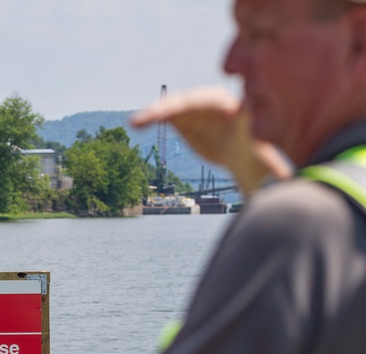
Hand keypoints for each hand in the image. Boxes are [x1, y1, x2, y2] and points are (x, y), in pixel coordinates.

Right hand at [129, 86, 290, 196]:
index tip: (220, 110)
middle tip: (159, 115)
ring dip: (156, 111)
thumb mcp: (264, 160)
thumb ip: (272, 168)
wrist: (242, 150)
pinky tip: (136, 124)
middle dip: (177, 106)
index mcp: (238, 111)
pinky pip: (165, 113)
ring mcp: (197, 108)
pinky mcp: (183, 116)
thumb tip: (287, 182)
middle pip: (196, 101)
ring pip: (175, 105)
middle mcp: (215, 103)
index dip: (223, 107)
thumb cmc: (257, 154)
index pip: (229, 107)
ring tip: (136, 123)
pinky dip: (151, 117)